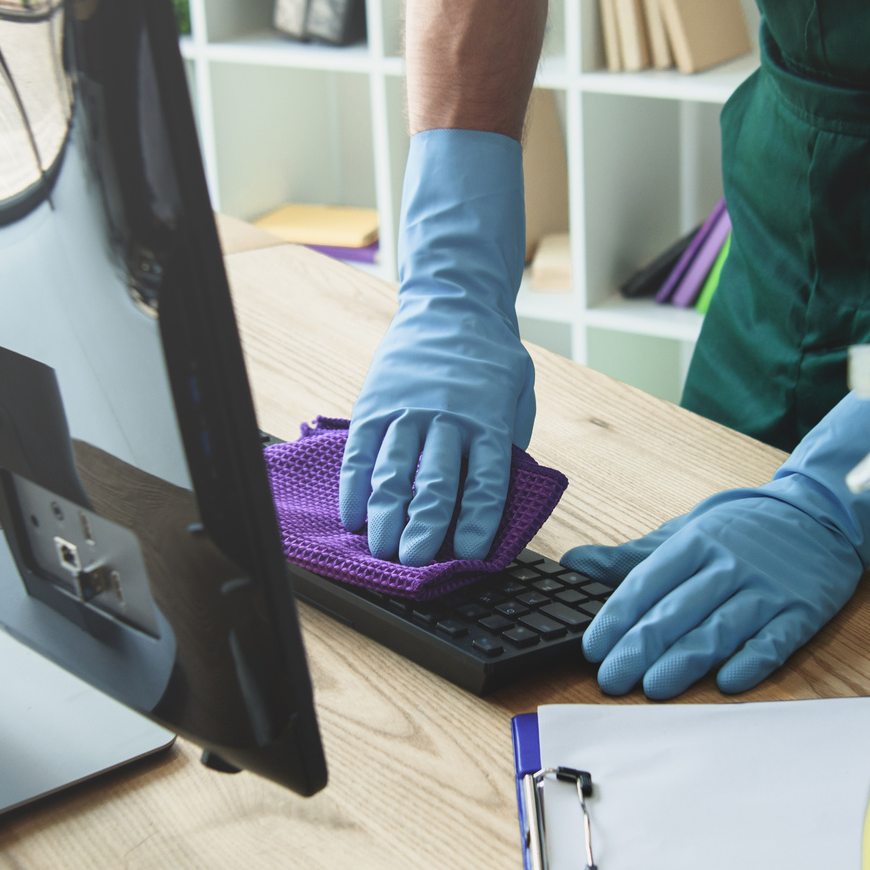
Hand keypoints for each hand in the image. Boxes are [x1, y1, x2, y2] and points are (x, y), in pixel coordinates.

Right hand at [341, 130, 535, 564]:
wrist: (452, 305)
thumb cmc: (490, 361)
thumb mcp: (516, 398)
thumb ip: (506, 447)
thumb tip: (495, 503)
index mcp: (490, 421)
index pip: (485, 482)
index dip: (476, 523)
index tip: (469, 557)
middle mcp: (447, 418)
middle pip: (434, 483)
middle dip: (423, 528)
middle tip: (414, 564)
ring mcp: (407, 411)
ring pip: (393, 471)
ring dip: (385, 516)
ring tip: (380, 550)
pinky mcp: (375, 404)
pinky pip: (361, 452)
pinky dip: (354, 487)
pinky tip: (352, 516)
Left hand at [564, 397, 869, 697]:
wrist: (822, 515)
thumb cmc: (744, 529)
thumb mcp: (686, 531)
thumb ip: (632, 557)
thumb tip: (575, 563)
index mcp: (696, 543)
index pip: (648, 582)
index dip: (618, 617)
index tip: (594, 648)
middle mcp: (729, 565)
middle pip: (678, 611)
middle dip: (641, 647)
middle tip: (612, 679)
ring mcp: (767, 589)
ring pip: (720, 629)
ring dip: (685, 660)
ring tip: (654, 688)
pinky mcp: (802, 611)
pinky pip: (774, 640)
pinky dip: (752, 661)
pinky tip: (729, 682)